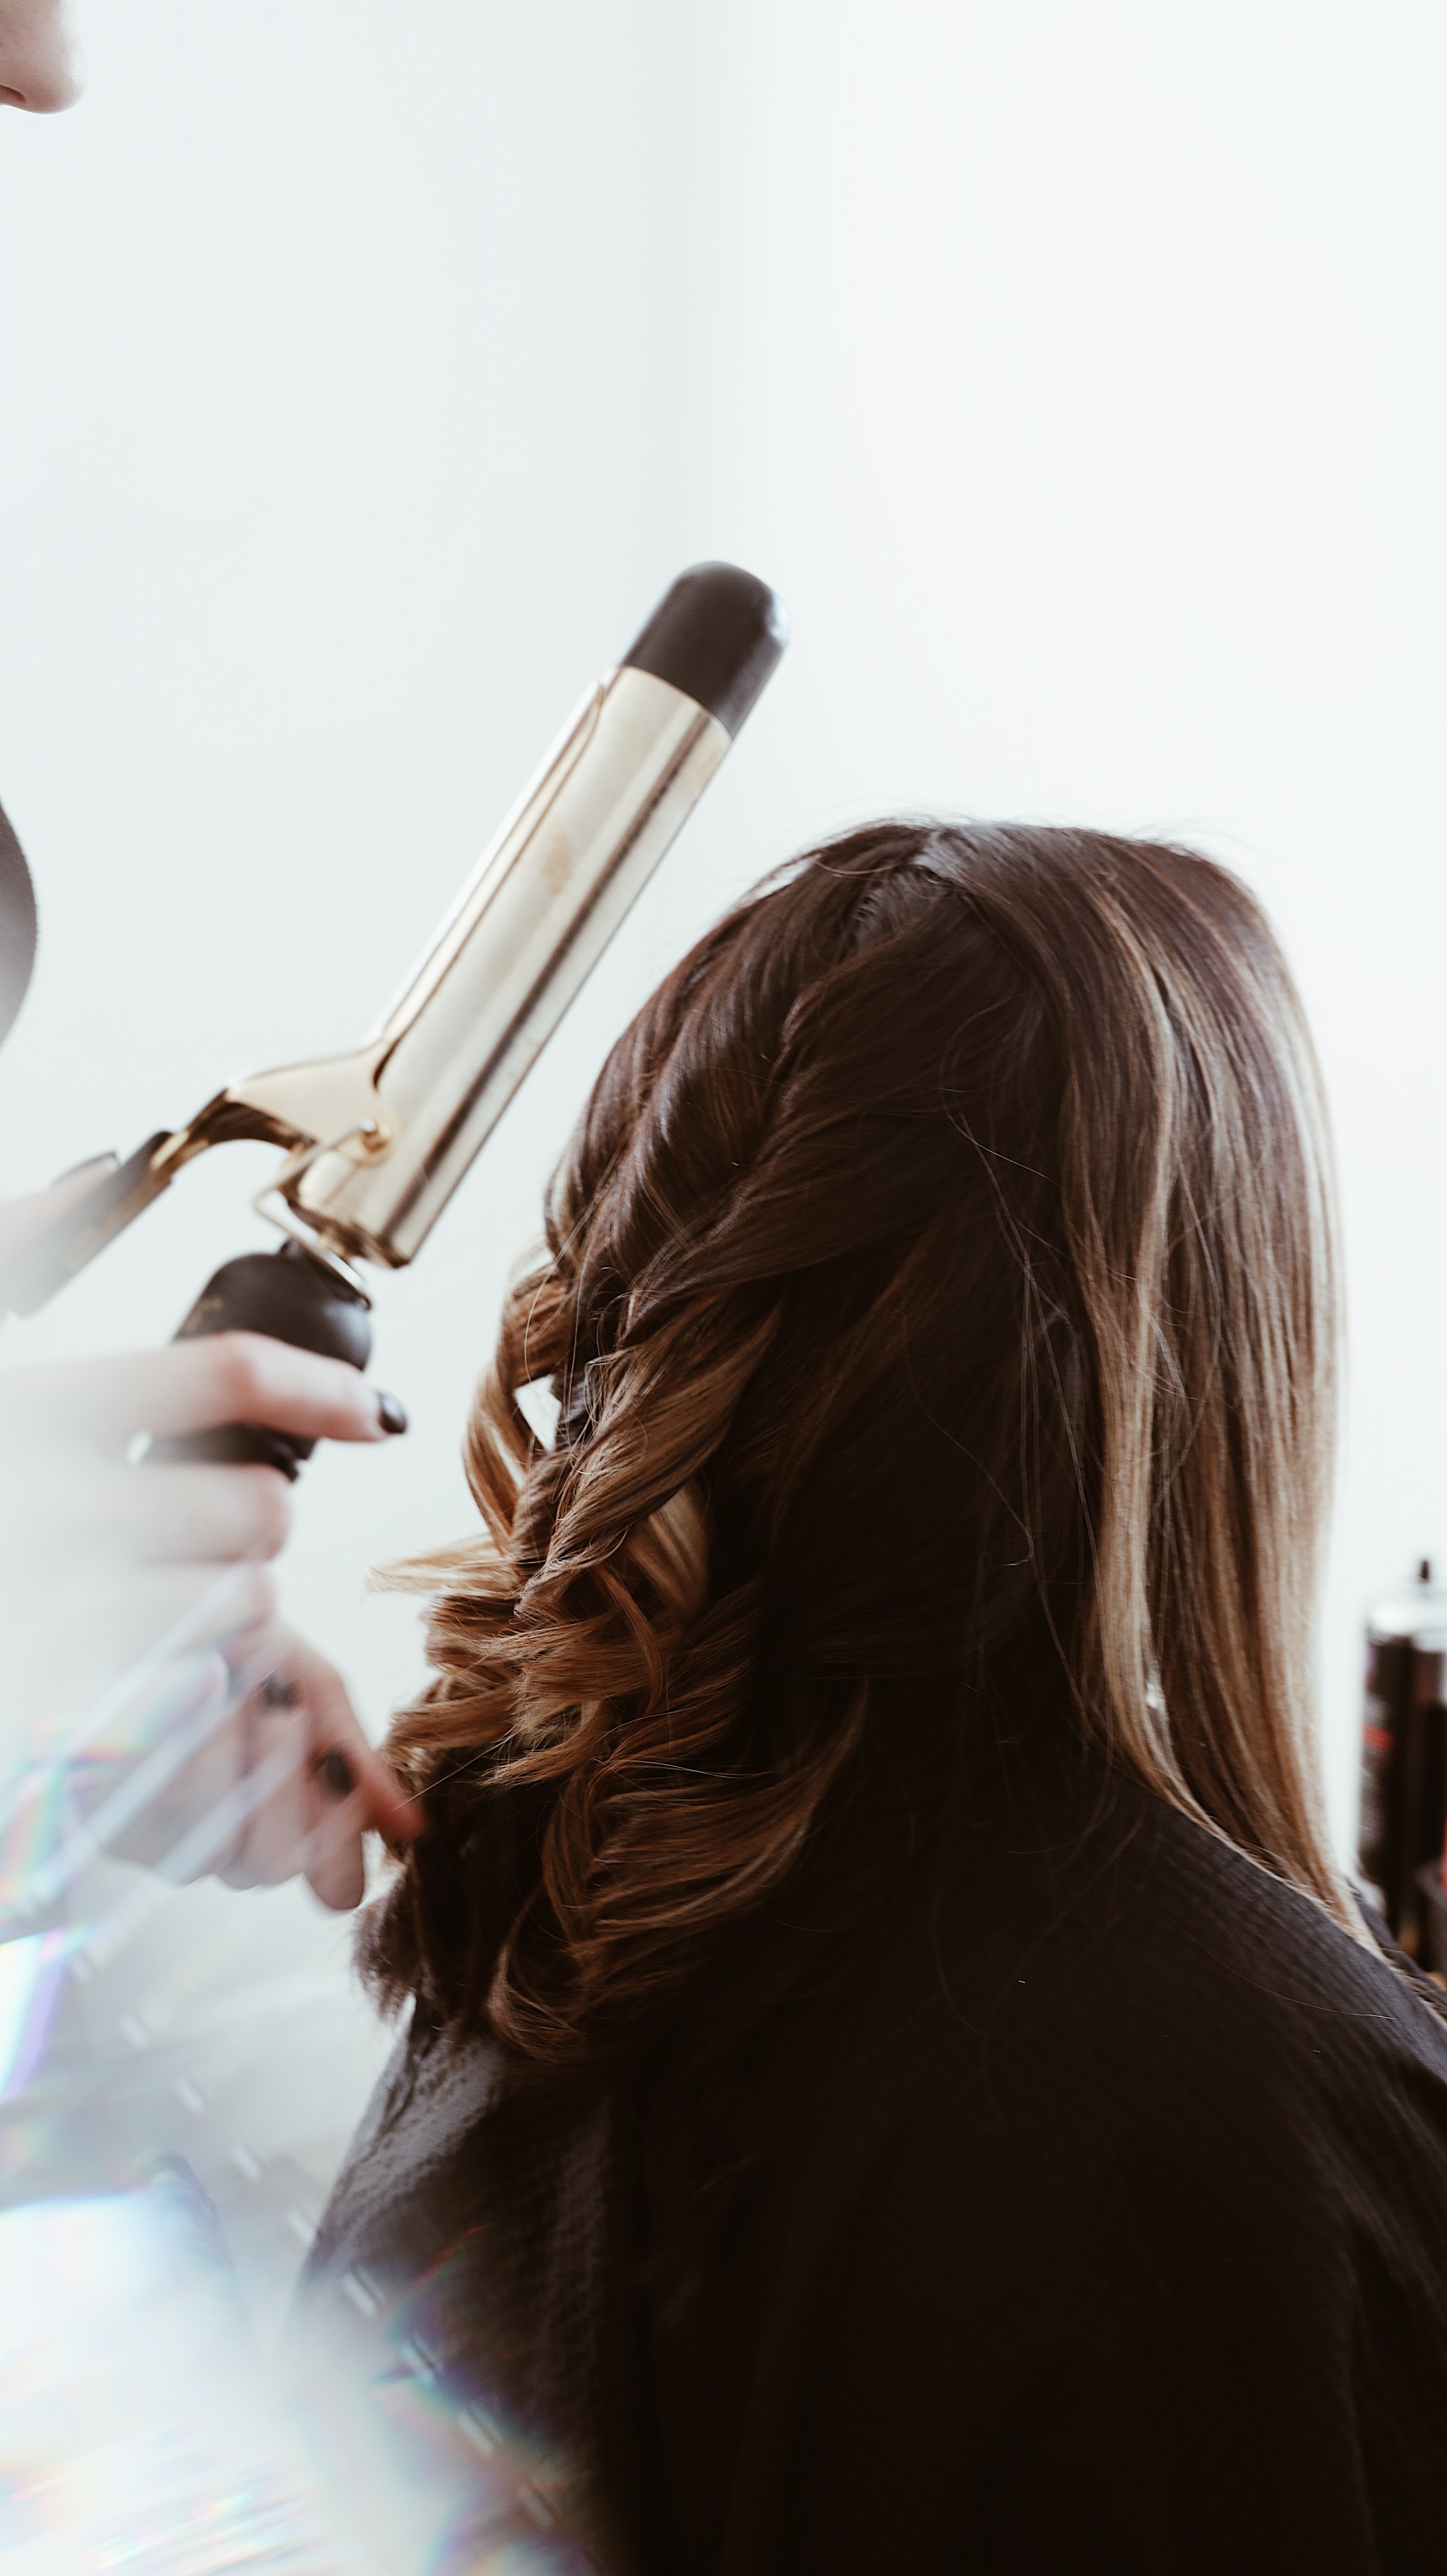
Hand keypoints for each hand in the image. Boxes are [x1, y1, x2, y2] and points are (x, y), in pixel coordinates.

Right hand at [0, 1178, 405, 1751]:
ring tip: (167, 1589)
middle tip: (214, 1523)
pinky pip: (186, 1692)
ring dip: (231, 1602)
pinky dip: (193, 1676)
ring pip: (236, 1609)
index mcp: (25, 1411)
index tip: (375, 1411)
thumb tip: (100, 1166)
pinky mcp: (49, 1697)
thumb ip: (12, 1239)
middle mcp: (41, 1511)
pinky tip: (146, 1655)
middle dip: (259, 1519)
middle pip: (253, 1511)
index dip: (323, 1386)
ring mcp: (45, 1614)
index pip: (222, 1377)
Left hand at [106, 1627, 423, 1911]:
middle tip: (279, 1702)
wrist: (161, 1618)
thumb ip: (357, 1758)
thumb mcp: (314, 1692)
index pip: (329, 1873)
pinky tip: (184, 1686)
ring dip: (229, 1751)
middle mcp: (228, 1855)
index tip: (329, 1750)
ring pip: (211, 1844)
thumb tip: (408, 1826)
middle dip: (285, 1774)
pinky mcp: (107, 1822)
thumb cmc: (246, 1655)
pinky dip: (174, 1738)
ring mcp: (166, 1848)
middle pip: (273, 1863)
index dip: (338, 1820)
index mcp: (290, 1832)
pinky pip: (148, 1807)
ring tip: (224, 1678)